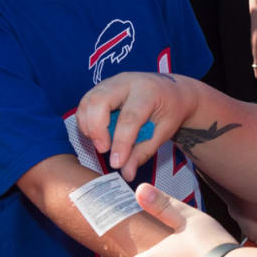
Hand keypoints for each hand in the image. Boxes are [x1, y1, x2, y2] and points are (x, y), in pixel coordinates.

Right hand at [77, 72, 196, 180]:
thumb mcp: (163, 132)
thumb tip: (126, 174)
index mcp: (148, 92)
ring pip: (88, 101)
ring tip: (101, 143)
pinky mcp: (101, 87)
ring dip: (89, 126)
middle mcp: (127, 82)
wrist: (171, 90)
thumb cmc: (169, 110)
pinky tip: (97, 134)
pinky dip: (86, 121)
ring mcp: (112, 82)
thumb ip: (143, 152)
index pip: (130, 118)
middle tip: (103, 149)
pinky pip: (85, 103)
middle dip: (97, 129)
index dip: (121, 142)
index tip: (116, 163)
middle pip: (100, 101)